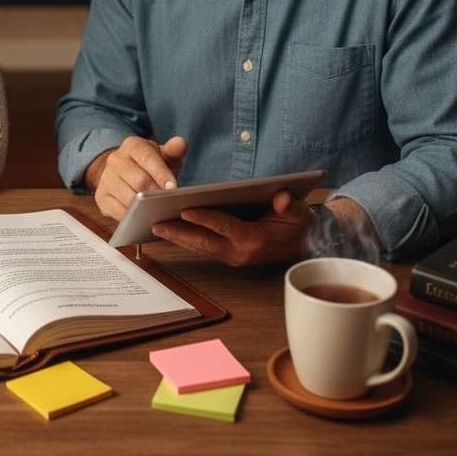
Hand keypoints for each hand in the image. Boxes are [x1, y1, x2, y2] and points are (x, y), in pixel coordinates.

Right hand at [87, 135, 186, 221]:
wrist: (126, 173)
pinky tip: (144, 218)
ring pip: (128, 197)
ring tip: (158, 211)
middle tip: (168, 203)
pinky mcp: (101, 197)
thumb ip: (174, 150)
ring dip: (145, 207)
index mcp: (132, 145)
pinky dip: (133, 217)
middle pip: (139, 180)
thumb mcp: (163, 156)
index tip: (173, 188)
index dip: (161, 173)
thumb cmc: (151, 166)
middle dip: (156, 193)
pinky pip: (118, 211)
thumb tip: (181, 143)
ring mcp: (106, 178)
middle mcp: (115, 159)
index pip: (147, 158)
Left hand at [152, 189, 313, 266]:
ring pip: (198, 246)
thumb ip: (291, 205)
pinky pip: (201, 247)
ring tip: (154, 227)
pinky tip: (167, 231)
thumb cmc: (298, 224)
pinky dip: (184, 239)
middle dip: (178, 233)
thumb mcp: (300, 212)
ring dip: (176, 237)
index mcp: (254, 240)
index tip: (184, 210)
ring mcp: (231, 256)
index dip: (205, 218)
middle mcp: (239, 252)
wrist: (302, 245)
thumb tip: (282, 199)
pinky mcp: (226, 254)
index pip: (225, 227)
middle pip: (203, 241)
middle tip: (155, 223)